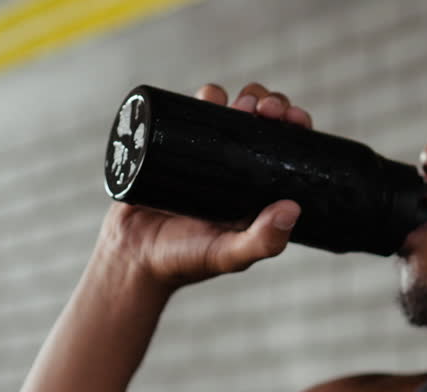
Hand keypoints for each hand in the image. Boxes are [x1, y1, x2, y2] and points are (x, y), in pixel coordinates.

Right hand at [97, 83, 315, 289]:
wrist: (132, 256)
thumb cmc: (184, 261)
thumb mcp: (229, 255)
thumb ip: (262, 241)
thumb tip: (293, 208)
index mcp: (256, 189)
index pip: (286, 148)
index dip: (294, 127)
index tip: (294, 119)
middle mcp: (234, 167)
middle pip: (261, 122)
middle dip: (270, 104)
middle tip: (267, 109)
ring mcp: (203, 152)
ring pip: (230, 110)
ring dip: (242, 96)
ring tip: (240, 104)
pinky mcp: (173, 143)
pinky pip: (191, 111)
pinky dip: (206, 97)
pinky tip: (213, 96)